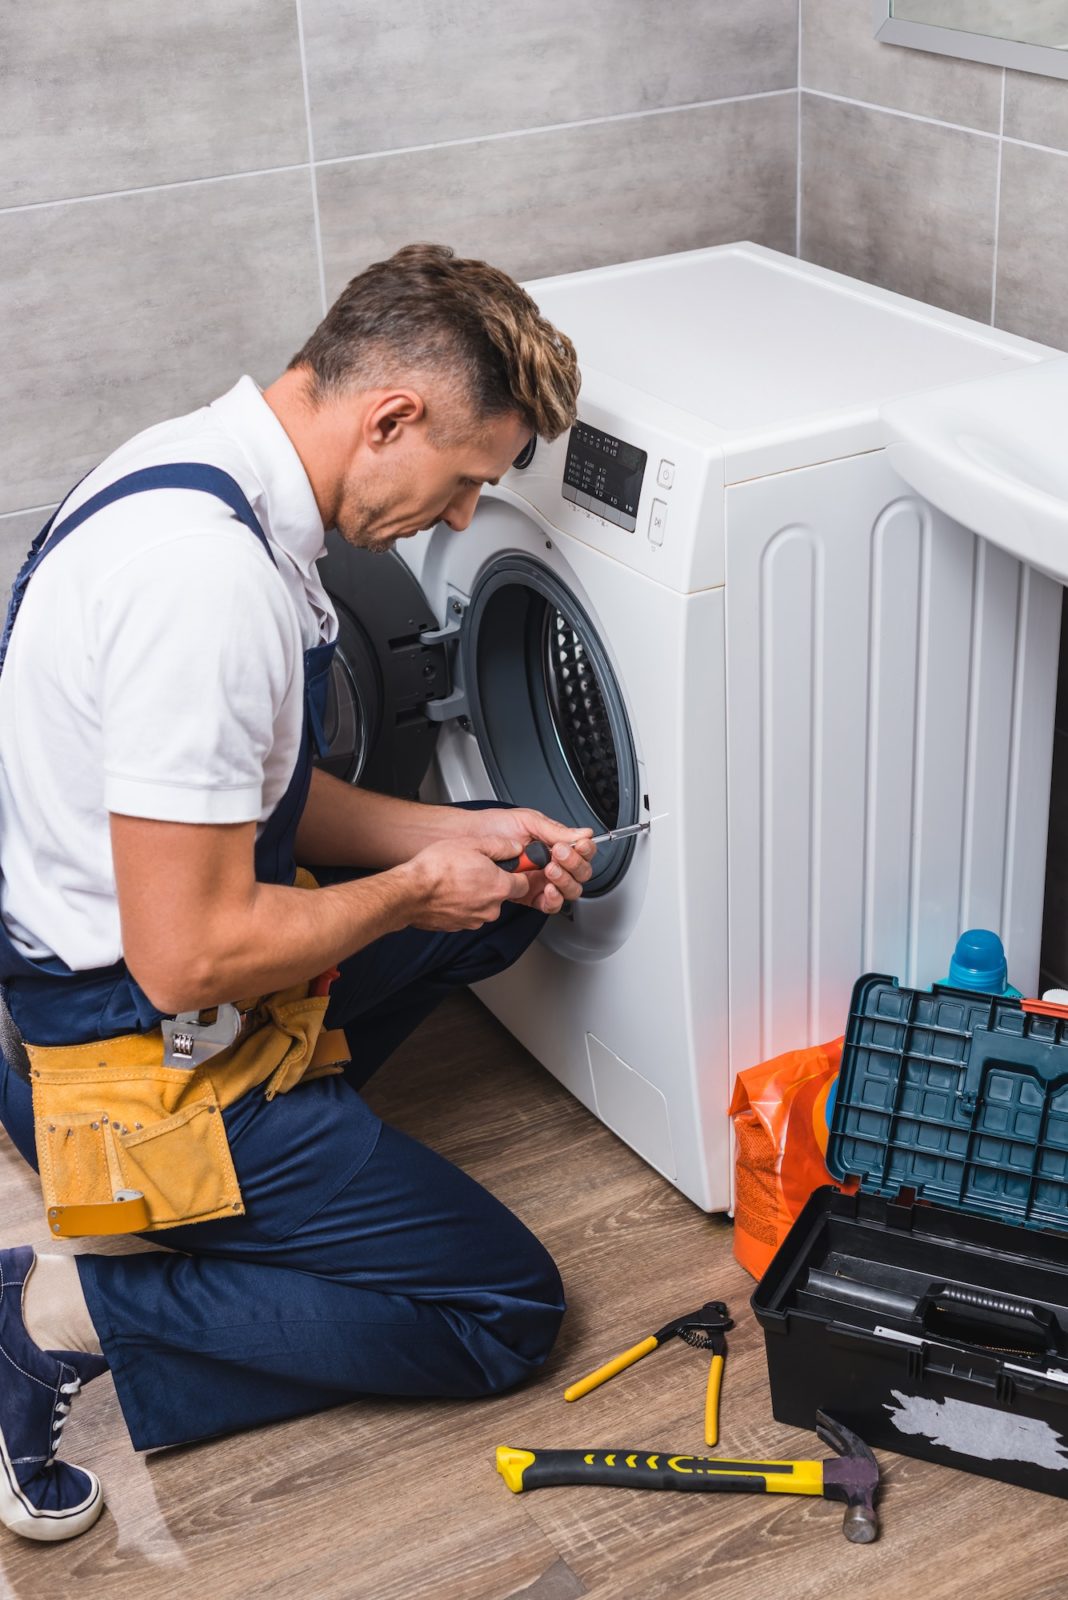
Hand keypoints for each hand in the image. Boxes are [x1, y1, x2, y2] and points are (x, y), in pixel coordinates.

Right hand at [405, 839, 529, 931]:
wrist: (410, 892)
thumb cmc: (437, 868)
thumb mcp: (472, 844)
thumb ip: (500, 846)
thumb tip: (515, 848)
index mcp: (500, 887)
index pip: (524, 883)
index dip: (516, 872)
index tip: (507, 865)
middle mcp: (491, 908)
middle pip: (502, 894)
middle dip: (493, 882)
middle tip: (474, 868)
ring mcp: (475, 920)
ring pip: (484, 905)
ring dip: (476, 894)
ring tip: (457, 879)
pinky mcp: (459, 926)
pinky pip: (468, 913)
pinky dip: (462, 904)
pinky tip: (449, 891)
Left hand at [460, 807, 595, 914]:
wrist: (468, 839)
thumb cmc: (493, 827)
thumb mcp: (528, 821)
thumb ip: (556, 830)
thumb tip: (583, 834)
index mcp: (554, 844)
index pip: (581, 852)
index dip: (585, 851)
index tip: (580, 845)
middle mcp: (551, 864)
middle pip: (580, 874)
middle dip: (574, 865)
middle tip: (560, 854)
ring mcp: (541, 881)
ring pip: (569, 890)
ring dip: (565, 880)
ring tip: (550, 869)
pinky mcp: (529, 896)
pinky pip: (550, 905)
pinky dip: (554, 898)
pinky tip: (548, 888)